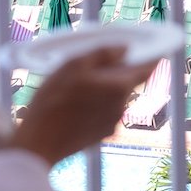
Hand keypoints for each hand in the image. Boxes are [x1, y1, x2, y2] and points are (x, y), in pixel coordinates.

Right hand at [8, 48, 155, 164]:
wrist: (38, 142)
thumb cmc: (53, 101)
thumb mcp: (73, 66)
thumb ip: (102, 54)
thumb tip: (125, 49)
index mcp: (119, 87)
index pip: (146, 69)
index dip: (151, 57)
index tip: (153, 49)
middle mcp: (121, 107)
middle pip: (127, 83)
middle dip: (118, 72)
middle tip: (95, 65)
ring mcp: (112, 124)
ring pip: (114, 98)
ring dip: (104, 89)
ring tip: (78, 86)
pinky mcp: (100, 135)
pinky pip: (104, 113)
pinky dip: (96, 105)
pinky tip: (75, 105)